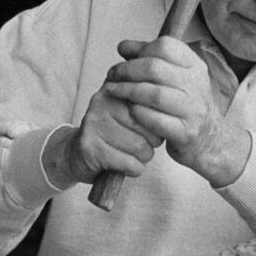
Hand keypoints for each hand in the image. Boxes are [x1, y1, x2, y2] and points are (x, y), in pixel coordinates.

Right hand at [42, 69, 162, 189]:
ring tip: (134, 155)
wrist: (78, 154)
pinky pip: (127, 162)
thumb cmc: (116, 133)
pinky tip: (126, 165)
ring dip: (143, 157)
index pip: (153, 103)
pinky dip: (133, 169)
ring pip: (139, 145)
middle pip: (148, 124)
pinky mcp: (89, 146)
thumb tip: (177, 108)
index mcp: (118, 86)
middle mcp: (104, 99)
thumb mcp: (133, 111)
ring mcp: (94, 122)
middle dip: (152, 141)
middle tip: (143, 144)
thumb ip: (151, 104)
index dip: (158, 122)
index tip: (153, 129)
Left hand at [107, 37, 251, 186]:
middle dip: (127, 70)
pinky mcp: (186, 133)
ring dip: (127, 91)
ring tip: (111, 90)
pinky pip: (155, 120)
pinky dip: (138, 113)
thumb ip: (149, 59)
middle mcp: (197, 84)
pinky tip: (129, 110)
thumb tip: (123, 46)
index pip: (165, 46)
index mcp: (195, 66)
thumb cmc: (185, 105)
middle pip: (155, 68)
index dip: (141, 49)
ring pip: (154, 94)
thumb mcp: (174, 77)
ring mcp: (193, 110)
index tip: (125, 58)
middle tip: (111, 74)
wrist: (209, 140)